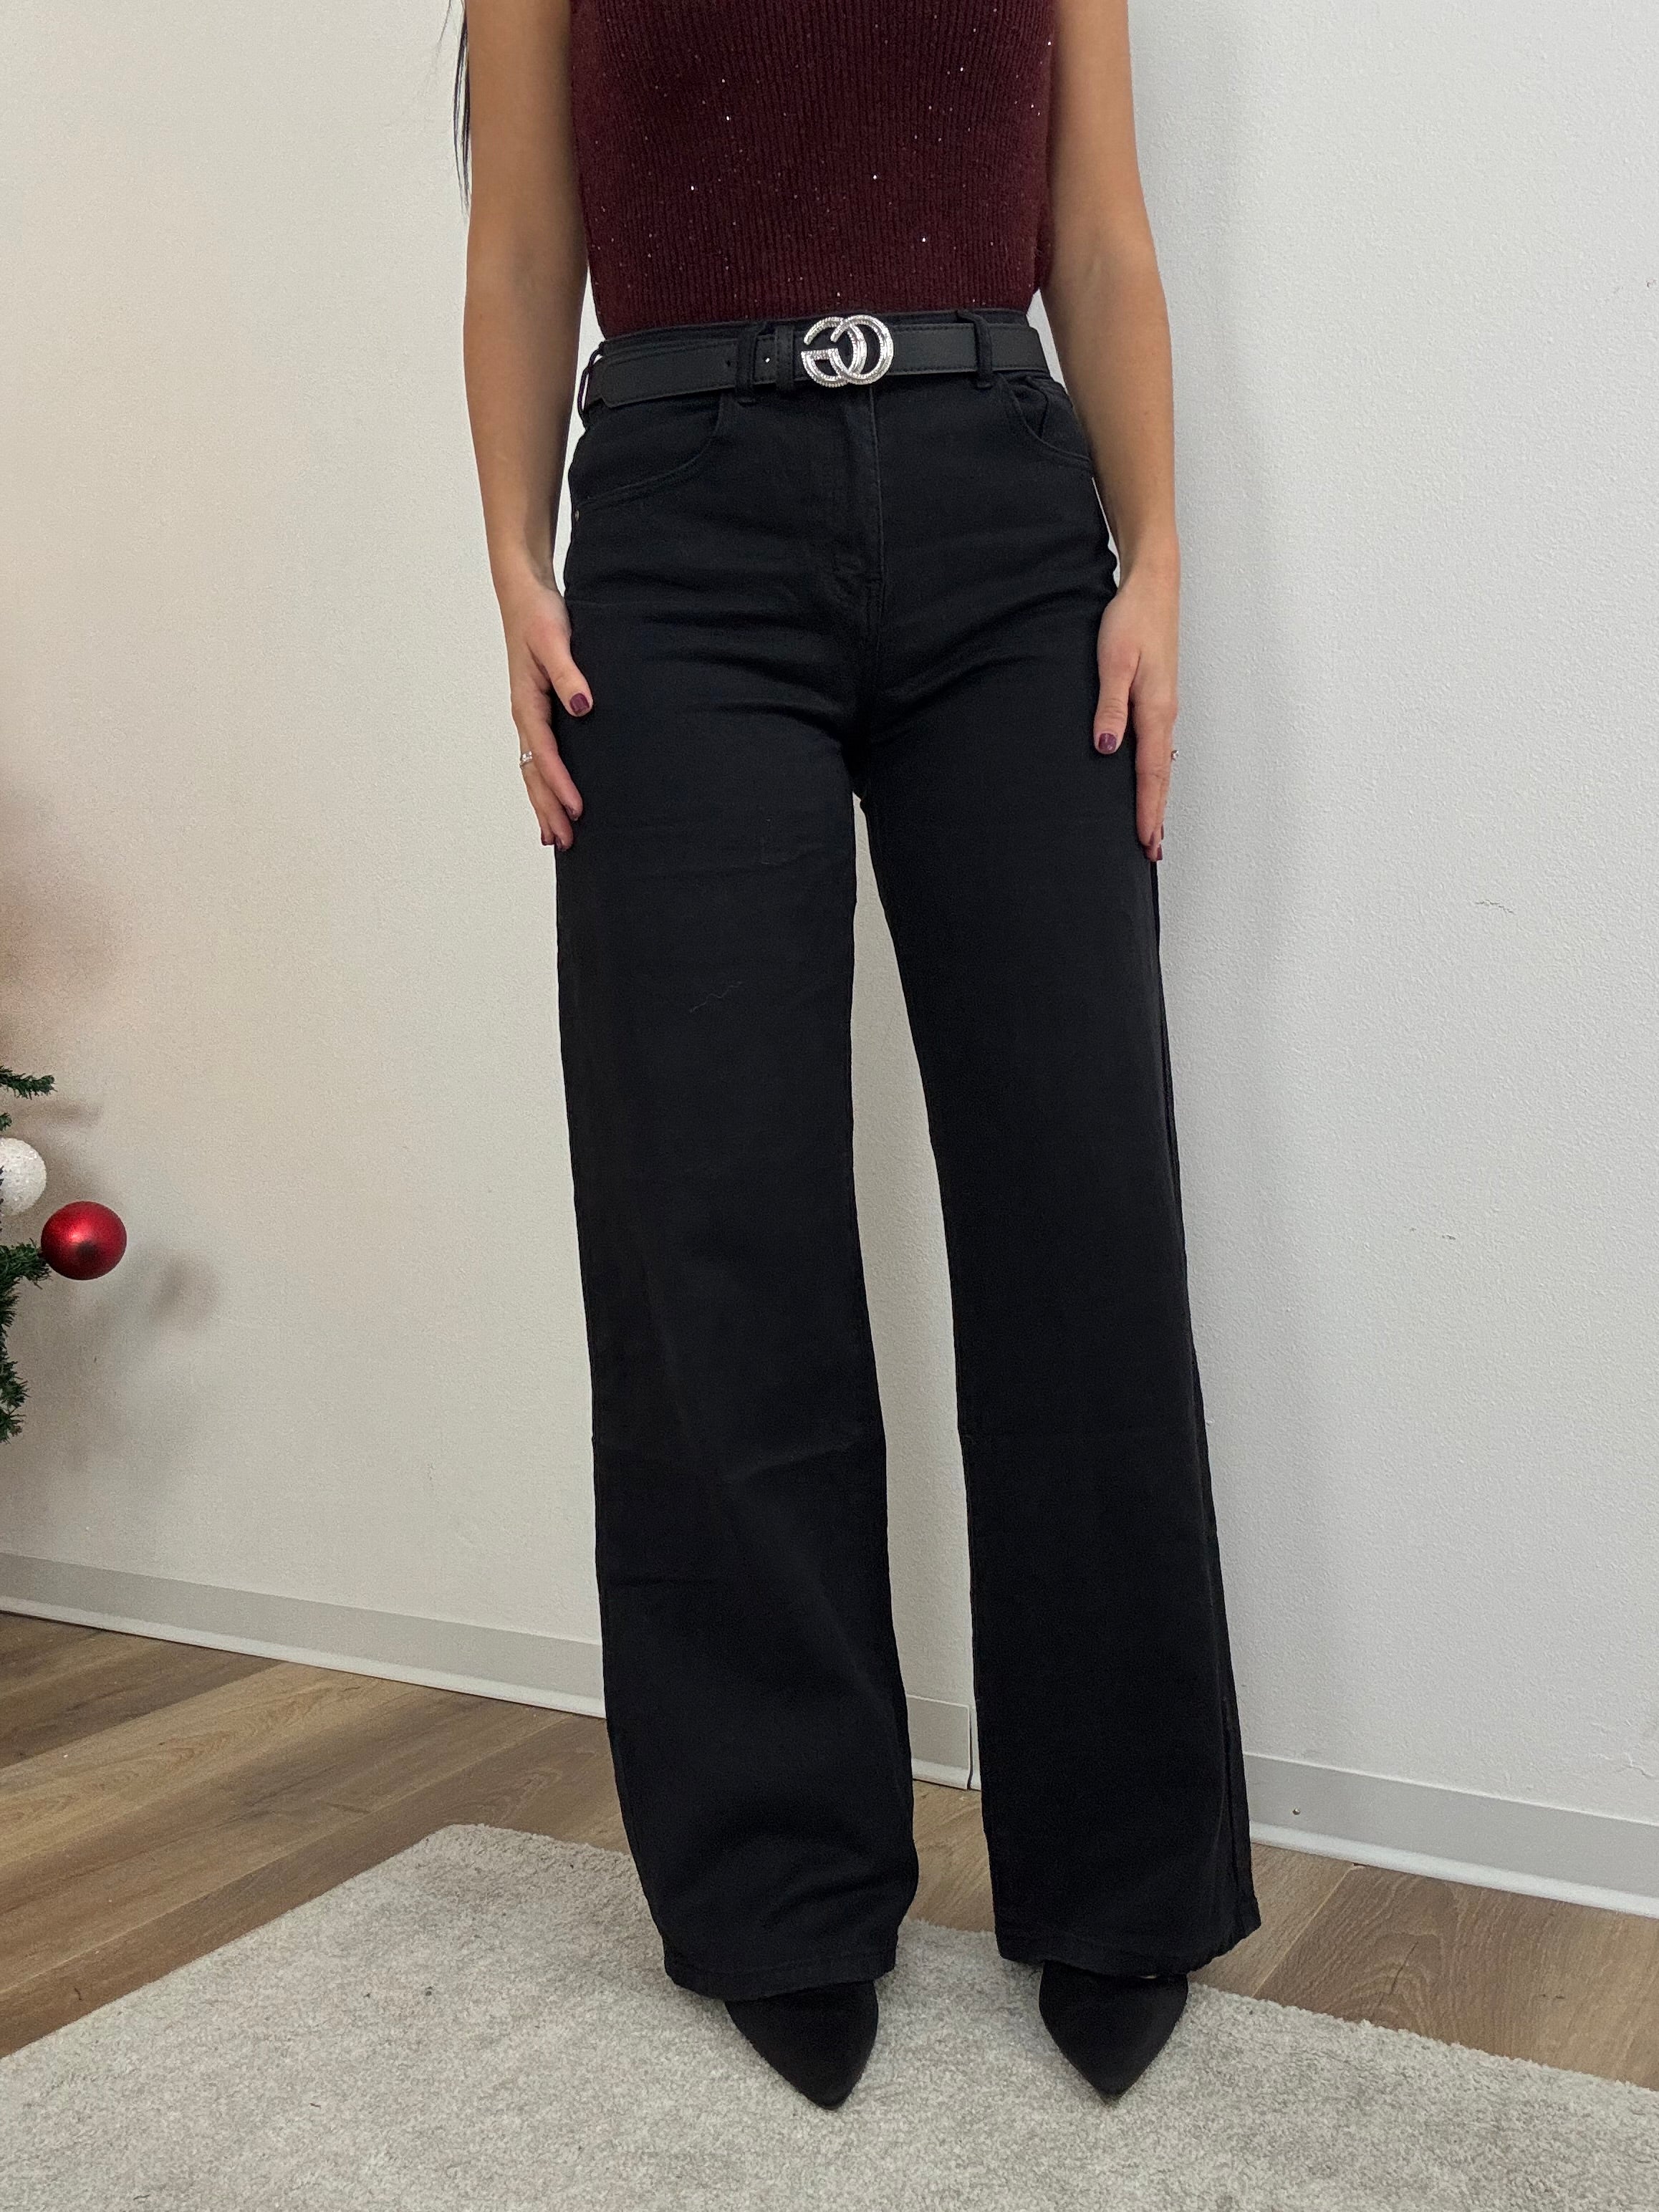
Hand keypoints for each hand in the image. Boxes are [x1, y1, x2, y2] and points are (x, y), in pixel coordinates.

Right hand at [497, 563, 591, 848]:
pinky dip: (544, 784)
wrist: (524, 594)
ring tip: (555, 838)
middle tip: (564, 843)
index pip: (544, 754)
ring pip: (532, 771)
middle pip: (533, 773)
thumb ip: (570, 674)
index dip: (560, 785)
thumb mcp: (555, 640)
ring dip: (543, 804)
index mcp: (526, 703)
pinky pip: (538, 758)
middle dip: (547, 809)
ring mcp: (529, 716)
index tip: (577, 811)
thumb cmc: (540, 615)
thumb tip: (583, 708)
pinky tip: (556, 801)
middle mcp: (524, 715)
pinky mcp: (538, 712)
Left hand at [1091, 559, 1178, 862]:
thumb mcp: (1113, 661)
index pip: (1151, 774)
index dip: (1148, 811)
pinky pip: (1157, 746)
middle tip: (1152, 854)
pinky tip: (1150, 781)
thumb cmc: (1130, 619)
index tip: (1146, 843)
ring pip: (1160, 764)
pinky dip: (1155, 773)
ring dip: (1157, 798)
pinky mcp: (1157, 697)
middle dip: (1156, 816)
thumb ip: (1110, 705)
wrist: (1152, 585)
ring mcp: (1163, 706)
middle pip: (1161, 777)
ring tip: (1151, 829)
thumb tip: (1106, 747)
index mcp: (1155, 710)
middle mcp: (1164, 714)